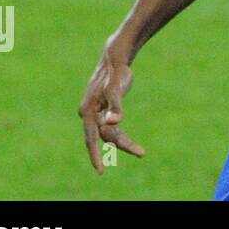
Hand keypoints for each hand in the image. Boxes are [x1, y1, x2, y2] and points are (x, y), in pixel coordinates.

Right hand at [78, 50, 145, 173]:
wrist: (115, 58)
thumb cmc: (116, 73)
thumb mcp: (117, 89)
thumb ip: (116, 106)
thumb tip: (114, 123)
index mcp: (88, 111)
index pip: (91, 138)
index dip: (95, 155)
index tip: (100, 170)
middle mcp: (88, 114)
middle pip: (103, 137)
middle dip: (121, 146)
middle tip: (141, 152)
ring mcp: (95, 112)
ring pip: (108, 133)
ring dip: (123, 142)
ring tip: (140, 151)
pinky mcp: (103, 110)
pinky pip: (110, 128)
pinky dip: (120, 135)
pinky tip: (130, 143)